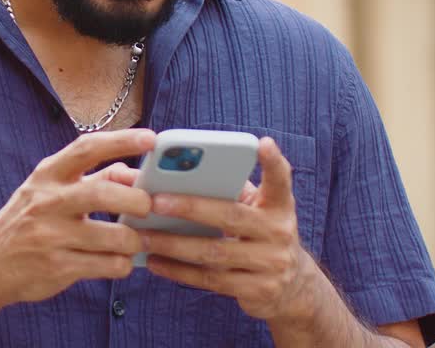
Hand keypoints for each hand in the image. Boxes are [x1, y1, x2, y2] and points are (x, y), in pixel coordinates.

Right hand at [0, 129, 156, 309]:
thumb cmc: (27, 223)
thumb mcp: (48, 192)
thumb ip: (90, 179)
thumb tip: (129, 170)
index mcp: (47, 176)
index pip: (87, 148)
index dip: (122, 140)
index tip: (150, 139)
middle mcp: (47, 203)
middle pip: (102, 193)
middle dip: (136, 200)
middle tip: (150, 206)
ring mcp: (51, 237)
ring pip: (113, 236)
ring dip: (135, 240)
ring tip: (138, 241)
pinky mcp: (58, 268)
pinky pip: (108, 265)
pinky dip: (123, 264)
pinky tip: (119, 261)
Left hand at [140, 137, 317, 322]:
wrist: (292, 285)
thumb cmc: (257, 233)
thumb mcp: (253, 207)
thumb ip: (223, 188)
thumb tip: (162, 175)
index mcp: (279, 205)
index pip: (280, 179)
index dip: (273, 161)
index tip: (262, 143)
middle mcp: (280, 232)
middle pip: (230, 216)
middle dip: (190, 208)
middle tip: (155, 202)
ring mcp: (272, 264)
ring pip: (214, 252)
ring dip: (173, 245)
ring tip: (143, 237)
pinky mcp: (259, 291)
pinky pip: (211, 280)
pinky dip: (179, 271)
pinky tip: (155, 262)